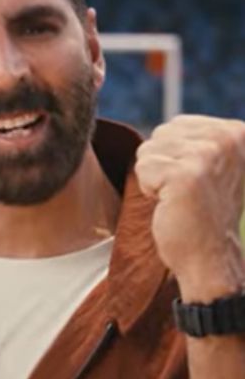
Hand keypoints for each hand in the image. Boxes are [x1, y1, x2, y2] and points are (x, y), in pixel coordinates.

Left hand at [135, 115, 244, 300]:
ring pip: (148, 150)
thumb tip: (170, 121)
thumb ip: (196, 137)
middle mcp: (229, 137)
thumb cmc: (202, 211)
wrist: (209, 256)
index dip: (174, 155)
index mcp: (238, 132)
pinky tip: (171, 203)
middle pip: (160, 134)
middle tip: (185, 190)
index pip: (176, 124)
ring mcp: (209, 154)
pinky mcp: (187, 174)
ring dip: (155, 177)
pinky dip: (149, 189)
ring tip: (179, 196)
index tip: (195, 179)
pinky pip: (143, 168)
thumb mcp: (210, 164)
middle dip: (162, 164)